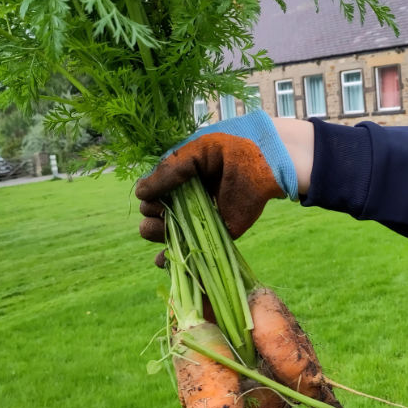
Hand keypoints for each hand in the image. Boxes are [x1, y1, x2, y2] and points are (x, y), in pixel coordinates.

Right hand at [135, 110, 299, 248]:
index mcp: (180, 176)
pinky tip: (162, 258)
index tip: (151, 195)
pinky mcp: (216, 232)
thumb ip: (168, 172)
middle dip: (151, 212)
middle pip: (154, 212)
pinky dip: (170, 257)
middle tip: (161, 209)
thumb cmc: (232, 149)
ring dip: (156, 232)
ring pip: (165, 231)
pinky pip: (189, 248)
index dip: (148, 195)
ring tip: (161, 225)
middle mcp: (186, 197)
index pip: (152, 190)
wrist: (269, 162)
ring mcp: (199, 217)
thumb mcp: (195, 154)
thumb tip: (139, 193)